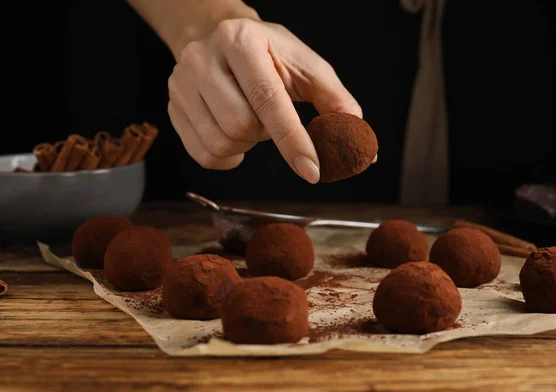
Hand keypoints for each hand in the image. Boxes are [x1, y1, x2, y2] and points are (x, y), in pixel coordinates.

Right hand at [167, 18, 361, 183]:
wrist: (221, 38)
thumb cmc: (272, 56)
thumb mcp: (308, 68)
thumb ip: (338, 104)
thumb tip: (364, 151)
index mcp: (241, 41)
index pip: (267, 98)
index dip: (292, 139)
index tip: (313, 170)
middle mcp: (203, 58)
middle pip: (239, 125)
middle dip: (265, 135)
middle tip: (270, 119)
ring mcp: (180, 84)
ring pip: (219, 143)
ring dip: (246, 145)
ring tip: (252, 122)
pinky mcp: (172, 107)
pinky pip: (203, 155)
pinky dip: (228, 157)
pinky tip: (236, 137)